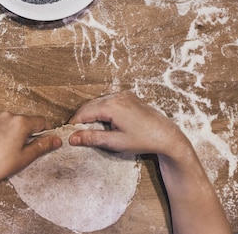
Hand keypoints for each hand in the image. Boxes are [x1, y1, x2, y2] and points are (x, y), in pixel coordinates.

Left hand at [0, 112, 61, 200]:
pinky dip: (2, 133)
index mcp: (20, 122)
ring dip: (14, 133)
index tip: (43, 142)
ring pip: (12, 123)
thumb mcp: (25, 157)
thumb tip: (56, 140)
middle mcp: (7, 115)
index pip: (41, 121)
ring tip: (8, 151)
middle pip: (26, 122)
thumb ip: (43, 145)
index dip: (45, 133)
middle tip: (23, 151)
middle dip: (28, 134)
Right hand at [68, 90, 187, 155]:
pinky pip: (108, 100)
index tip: (69, 134)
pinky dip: (101, 109)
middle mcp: (116, 96)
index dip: (74, 123)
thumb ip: (92, 138)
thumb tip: (72, 138)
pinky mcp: (128, 96)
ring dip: (91, 113)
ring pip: (98, 102)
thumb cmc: (143, 140)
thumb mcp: (116, 142)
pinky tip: (103, 121)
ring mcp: (123, 95)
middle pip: (89, 105)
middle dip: (81, 118)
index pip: (84, 112)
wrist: (167, 136)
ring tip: (89, 129)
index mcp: (111, 106)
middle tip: (77, 133)